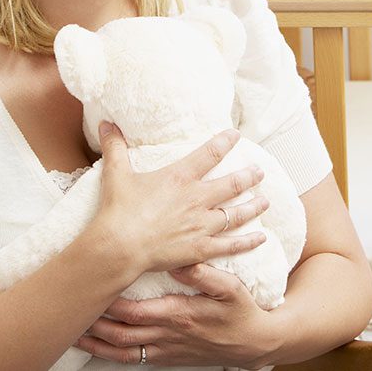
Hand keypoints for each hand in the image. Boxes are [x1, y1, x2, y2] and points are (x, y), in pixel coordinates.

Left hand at [75, 264, 280, 368]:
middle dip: (92, 322)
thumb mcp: (231, 288)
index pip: (135, 311)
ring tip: (71, 331)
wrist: (252, 344)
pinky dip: (109, 354)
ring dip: (95, 342)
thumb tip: (178, 260)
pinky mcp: (166, 356)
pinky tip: (96, 347)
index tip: (92, 287)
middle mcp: (167, 334)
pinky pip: (132, 359)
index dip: (109, 302)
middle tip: (70, 309)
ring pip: (121, 349)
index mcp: (179, 314)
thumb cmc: (240, 312)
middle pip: (119, 332)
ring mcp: (165, 348)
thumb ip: (204, 274)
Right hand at [88, 122, 270, 277]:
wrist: (119, 246)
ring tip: (265, 201)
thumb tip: (106, 122)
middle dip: (248, 176)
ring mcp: (202, 224)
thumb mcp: (116, 173)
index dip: (225, 142)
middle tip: (260, 172)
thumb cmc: (118, 209)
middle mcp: (197, 198)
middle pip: (232, 184)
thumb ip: (115, 146)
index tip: (236, 135)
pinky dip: (248, 241)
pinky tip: (261, 237)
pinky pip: (231, 245)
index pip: (209, 154)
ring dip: (253, 206)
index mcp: (180, 177)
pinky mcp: (201, 248)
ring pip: (237, 214)